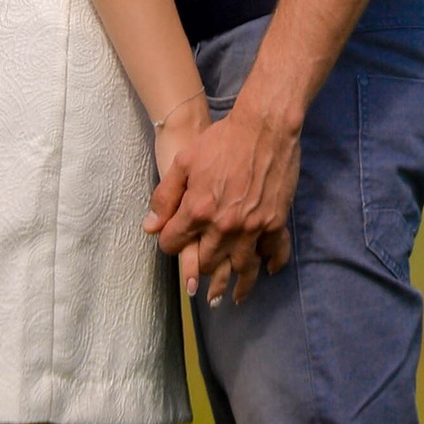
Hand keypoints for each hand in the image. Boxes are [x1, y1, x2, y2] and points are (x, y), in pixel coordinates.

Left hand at [147, 97, 299, 307]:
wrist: (264, 126)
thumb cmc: (222, 139)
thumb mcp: (184, 161)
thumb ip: (165, 196)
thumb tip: (150, 227)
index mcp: (197, 210)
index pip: (174, 244)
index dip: (169, 243)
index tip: (173, 241)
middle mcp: (223, 226)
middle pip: (205, 263)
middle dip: (199, 269)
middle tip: (200, 276)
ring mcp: (251, 227)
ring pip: (240, 269)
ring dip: (235, 285)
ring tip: (231, 297)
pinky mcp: (274, 222)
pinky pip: (273, 252)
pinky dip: (271, 264)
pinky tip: (268, 271)